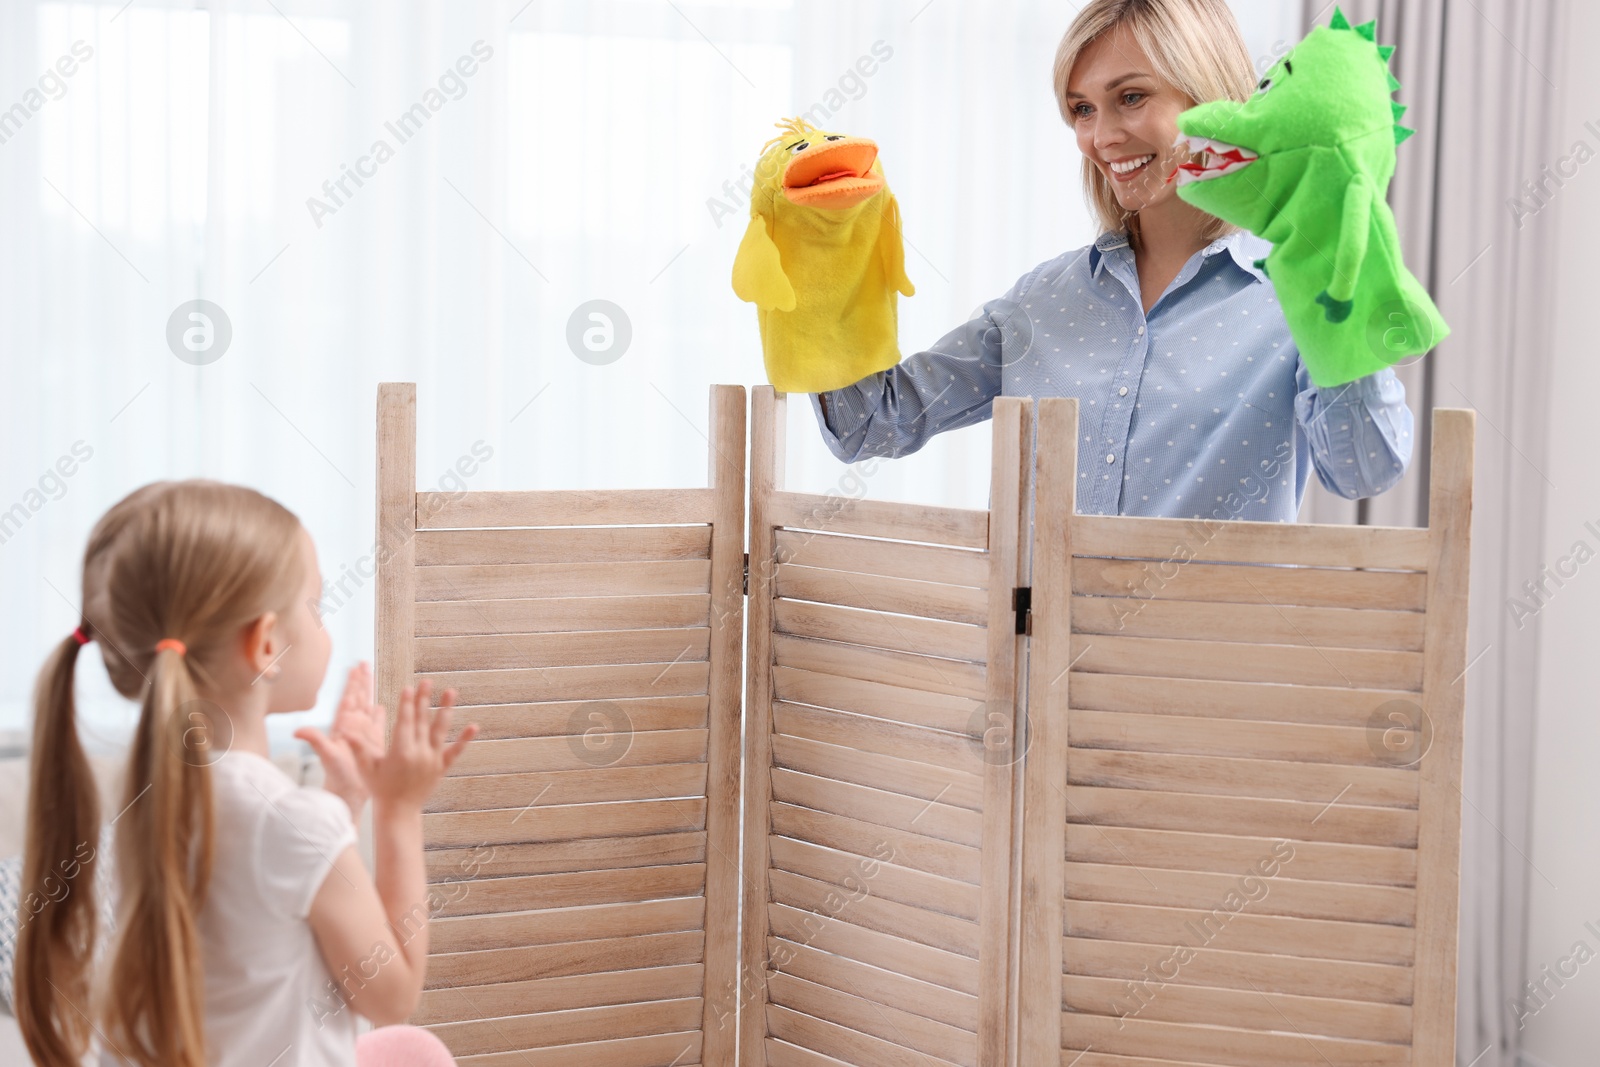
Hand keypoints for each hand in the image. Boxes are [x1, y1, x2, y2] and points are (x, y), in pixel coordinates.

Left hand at [295, 661, 384, 820]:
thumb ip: (315, 741)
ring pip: (367, 706)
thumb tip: (297, 731)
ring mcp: (362, 734)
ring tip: (371, 676)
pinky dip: (379, 713)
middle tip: (363, 663)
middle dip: (360, 680)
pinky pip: (377, 724)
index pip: (349, 699)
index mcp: (344, 726)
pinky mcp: (372, 743)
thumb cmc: (337, 777)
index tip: (354, 667)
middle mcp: (352, 727)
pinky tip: (381, 706)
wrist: (348, 794)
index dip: (352, 683)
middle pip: (358, 698)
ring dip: (369, 691)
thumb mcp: (327, 756)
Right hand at [350, 678, 477, 812]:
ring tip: (451, 692)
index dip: (406, 704)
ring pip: (440, 730)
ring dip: (446, 709)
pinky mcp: (441, 767)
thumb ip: (359, 749)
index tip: (409, 688)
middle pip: (421, 721)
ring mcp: (432, 760)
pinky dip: (465, 739)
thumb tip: (346, 733)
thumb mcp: (367, 769)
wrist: (399, 812)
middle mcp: (419, 753)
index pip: (404, 722)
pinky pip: (455, 751)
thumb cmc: (379, 789)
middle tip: (427, 681)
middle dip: (424, 699)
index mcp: (400, 752)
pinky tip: (474, 727)